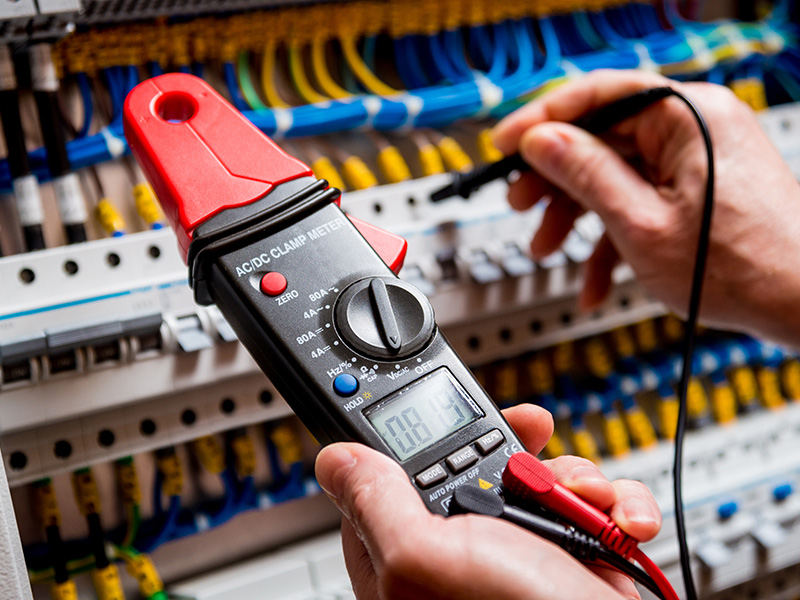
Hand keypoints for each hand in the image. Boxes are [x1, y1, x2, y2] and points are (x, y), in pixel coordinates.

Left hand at [315, 405, 660, 599]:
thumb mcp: (428, 557)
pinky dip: (615, 506)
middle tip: (535, 447)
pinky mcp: (572, 551)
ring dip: (575, 480)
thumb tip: (334, 459)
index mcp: (409, 554)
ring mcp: (520, 550)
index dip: (422, 435)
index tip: (448, 412)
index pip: (396, 474)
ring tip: (585, 503)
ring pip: (540, 475)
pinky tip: (619, 524)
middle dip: (517, 449)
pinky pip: (591, 502)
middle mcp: (463, 552)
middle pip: (475, 461)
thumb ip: (377, 504)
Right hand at [492, 70, 799, 346]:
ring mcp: (697, 162)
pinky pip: (639, 203)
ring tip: (547, 249)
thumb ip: (585, 174)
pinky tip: (594, 280)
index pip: (599, 95)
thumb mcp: (640, 223)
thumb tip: (541, 141)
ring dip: (576, 218)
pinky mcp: (698, 192)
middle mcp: (695, 129)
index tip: (504, 145)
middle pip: (601, 139)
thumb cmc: (744, 268)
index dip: (542, 119)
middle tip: (521, 204)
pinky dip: (611, 240)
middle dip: (555, 181)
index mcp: (687, 118)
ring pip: (615, 176)